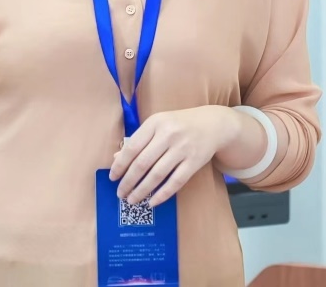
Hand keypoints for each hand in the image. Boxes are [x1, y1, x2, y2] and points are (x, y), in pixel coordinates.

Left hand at [108, 106, 237, 207]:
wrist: (212, 124)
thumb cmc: (178, 124)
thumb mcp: (157, 124)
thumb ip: (138, 140)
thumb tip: (116, 158)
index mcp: (155, 123)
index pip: (132, 147)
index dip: (120, 165)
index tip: (112, 178)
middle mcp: (168, 135)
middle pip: (142, 163)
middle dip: (128, 181)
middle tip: (120, 194)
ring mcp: (182, 149)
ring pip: (157, 175)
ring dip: (142, 190)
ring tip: (132, 200)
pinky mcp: (194, 162)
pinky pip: (176, 182)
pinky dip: (162, 194)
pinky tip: (152, 202)